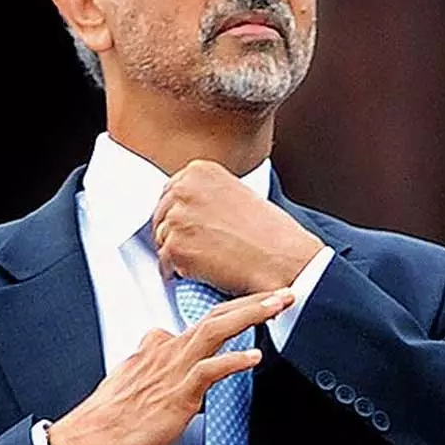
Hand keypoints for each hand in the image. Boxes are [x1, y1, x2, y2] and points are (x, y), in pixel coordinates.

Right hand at [46, 288, 294, 444]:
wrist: (86, 441)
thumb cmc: (107, 420)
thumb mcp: (134, 385)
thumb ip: (156, 373)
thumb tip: (176, 374)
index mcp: (157, 349)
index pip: (201, 323)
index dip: (232, 313)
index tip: (256, 306)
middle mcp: (166, 352)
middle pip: (215, 316)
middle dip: (251, 301)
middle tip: (280, 292)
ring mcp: (172, 371)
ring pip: (216, 330)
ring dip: (251, 314)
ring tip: (278, 305)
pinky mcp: (176, 395)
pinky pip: (209, 371)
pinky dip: (234, 361)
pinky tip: (254, 356)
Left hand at [152, 160, 324, 294]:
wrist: (284, 261)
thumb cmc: (271, 234)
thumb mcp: (238, 194)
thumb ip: (207, 195)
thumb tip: (187, 210)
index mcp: (200, 171)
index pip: (170, 191)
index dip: (180, 213)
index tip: (191, 225)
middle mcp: (184, 189)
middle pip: (160, 216)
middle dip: (175, 233)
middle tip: (199, 248)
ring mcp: (178, 218)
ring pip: (161, 241)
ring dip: (177, 254)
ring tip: (207, 260)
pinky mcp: (175, 248)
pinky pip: (164, 265)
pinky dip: (179, 273)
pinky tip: (204, 271)